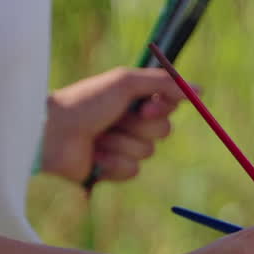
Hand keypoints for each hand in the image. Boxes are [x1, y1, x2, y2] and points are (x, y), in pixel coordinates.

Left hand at [41, 67, 185, 184]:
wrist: (53, 134)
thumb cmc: (86, 103)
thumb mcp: (125, 83)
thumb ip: (163, 83)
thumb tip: (200, 90)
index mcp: (131, 98)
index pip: (168, 104)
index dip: (163, 106)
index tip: (149, 106)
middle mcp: (128, 121)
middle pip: (163, 130)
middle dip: (140, 126)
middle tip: (118, 119)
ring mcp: (120, 146)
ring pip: (147, 151)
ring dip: (122, 143)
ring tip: (98, 137)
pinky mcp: (111, 169)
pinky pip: (132, 170)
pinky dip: (113, 162)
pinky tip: (94, 157)